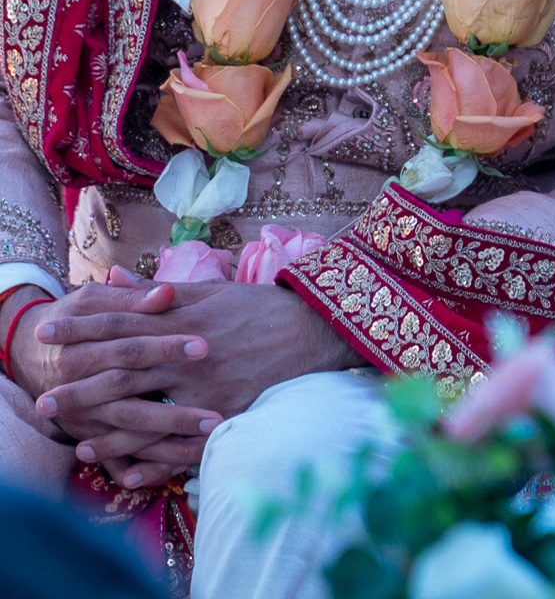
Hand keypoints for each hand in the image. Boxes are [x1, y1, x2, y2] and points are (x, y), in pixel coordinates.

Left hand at [33, 279, 358, 487]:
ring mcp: (208, 390)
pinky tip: (128, 475)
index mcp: (183, 320)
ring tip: (77, 444)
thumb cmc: (258, 307)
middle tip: (44, 401)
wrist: (313, 331)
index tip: (48, 334)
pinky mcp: (226, 417)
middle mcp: (190, 356)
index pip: (121, 324)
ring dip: (109, 433)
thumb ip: (157, 291)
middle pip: (125, 373)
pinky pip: (183, 448)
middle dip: (81, 387)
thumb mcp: (209, 290)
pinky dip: (154, 463)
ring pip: (148, 415)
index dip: (82, 329)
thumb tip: (111, 278)